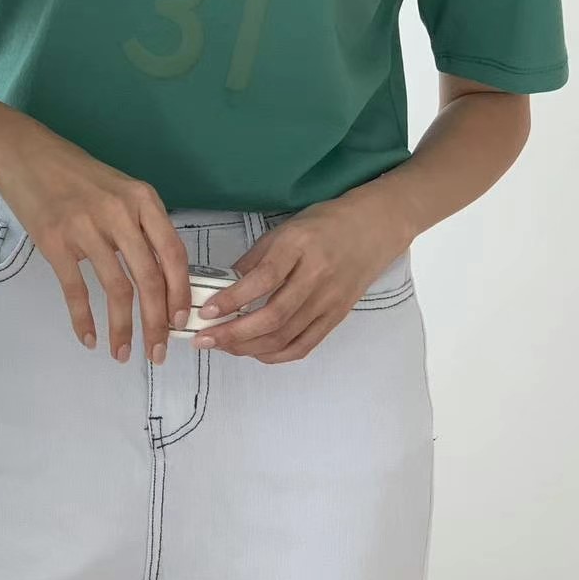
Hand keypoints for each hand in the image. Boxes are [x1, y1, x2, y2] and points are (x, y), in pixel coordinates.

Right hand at [0, 114, 190, 364]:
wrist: (23, 153)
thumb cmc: (74, 173)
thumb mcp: (120, 189)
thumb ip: (141, 225)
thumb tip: (161, 276)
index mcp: (143, 200)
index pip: (173, 254)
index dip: (180, 292)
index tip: (180, 321)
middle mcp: (120, 213)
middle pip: (149, 279)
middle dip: (157, 323)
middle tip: (158, 352)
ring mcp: (87, 227)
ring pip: (117, 290)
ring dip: (122, 329)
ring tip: (123, 353)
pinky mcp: (56, 242)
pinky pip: (76, 290)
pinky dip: (84, 320)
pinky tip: (89, 338)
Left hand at [190, 188, 412, 363]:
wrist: (373, 229)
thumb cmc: (324, 225)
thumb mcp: (285, 230)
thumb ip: (256, 259)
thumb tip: (224, 288)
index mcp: (301, 246)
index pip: (264, 279)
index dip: (233, 299)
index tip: (206, 311)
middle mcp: (317, 276)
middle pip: (274, 316)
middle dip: (233, 333)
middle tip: (205, 339)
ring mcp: (330, 300)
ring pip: (286, 336)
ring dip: (248, 347)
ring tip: (222, 346)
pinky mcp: (337, 317)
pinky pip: (304, 345)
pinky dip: (276, 354)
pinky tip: (253, 352)